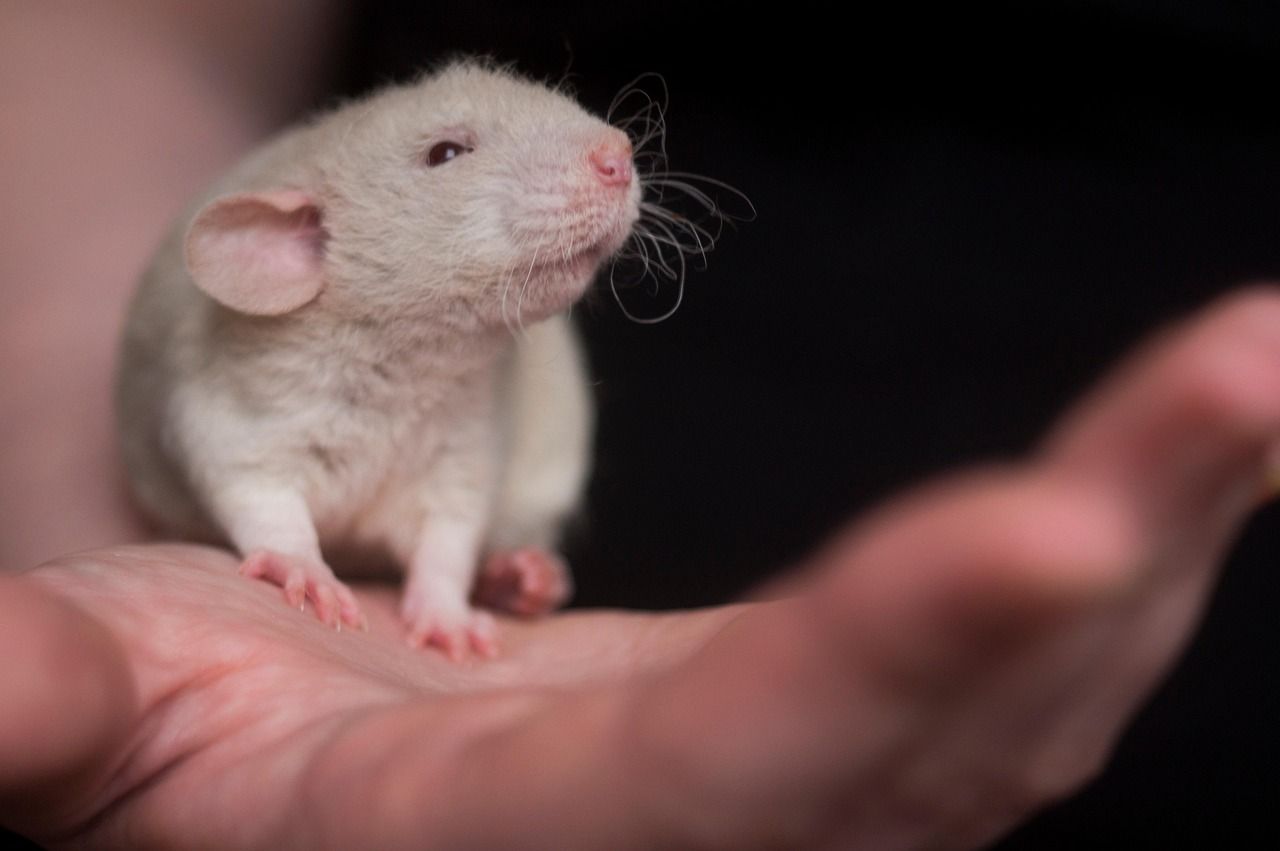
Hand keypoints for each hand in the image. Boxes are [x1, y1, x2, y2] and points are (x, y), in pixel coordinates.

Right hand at [4, 288, 1278, 849]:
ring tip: (1248, 380)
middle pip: (949, 724)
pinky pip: (999, 670)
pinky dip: (1107, 564)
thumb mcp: (110, 722)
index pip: (743, 767)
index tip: (1049, 528)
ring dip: (1150, 533)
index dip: (893, 661)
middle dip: (1109, 542)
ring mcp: (783, 790)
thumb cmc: (192, 752)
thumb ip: (57, 706)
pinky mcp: (816, 732)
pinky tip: (1176, 468)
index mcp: (526, 844)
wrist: (288, 775)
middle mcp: (697, 841)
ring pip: (1018, 697)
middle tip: (1251, 367)